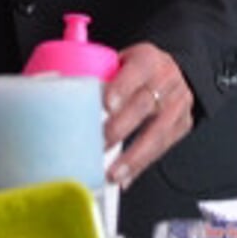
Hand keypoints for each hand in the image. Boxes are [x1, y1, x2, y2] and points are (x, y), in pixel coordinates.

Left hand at [103, 42, 193, 188]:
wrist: (177, 72)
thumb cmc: (139, 70)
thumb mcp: (122, 61)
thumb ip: (98, 73)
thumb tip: (55, 86)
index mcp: (147, 59)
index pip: (137, 70)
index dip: (122, 88)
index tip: (106, 104)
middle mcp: (166, 81)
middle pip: (145, 105)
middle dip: (121, 127)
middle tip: (100, 143)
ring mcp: (177, 105)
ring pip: (158, 133)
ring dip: (133, 157)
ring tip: (112, 173)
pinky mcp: (182, 126)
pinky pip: (163, 149)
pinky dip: (141, 166)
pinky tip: (125, 178)